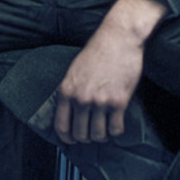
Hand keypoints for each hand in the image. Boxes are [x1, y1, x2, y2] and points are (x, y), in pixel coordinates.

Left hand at [54, 0, 166, 144]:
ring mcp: (100, 101)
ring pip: (98, 135)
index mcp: (67, 91)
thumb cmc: (97, 51)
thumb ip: (70, 91)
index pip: (61, 126)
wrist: (119, 38)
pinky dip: (116, 131)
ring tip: (105, 130)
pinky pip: (115, 129)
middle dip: (86, 138)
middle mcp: (81, 99)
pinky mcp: (119, 102)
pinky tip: (116, 124)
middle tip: (92, 134)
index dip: (67, 138)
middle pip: (80, 135)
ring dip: (102, 136)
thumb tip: (70, 114)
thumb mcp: (74, 70)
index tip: (72, 141)